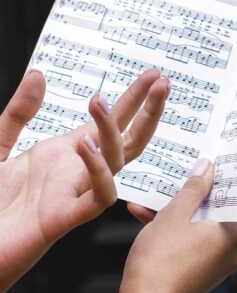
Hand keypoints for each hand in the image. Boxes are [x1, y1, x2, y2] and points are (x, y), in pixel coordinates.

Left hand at [0, 69, 168, 292]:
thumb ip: (19, 112)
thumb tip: (39, 75)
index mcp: (66, 154)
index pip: (111, 122)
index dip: (134, 97)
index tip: (154, 74)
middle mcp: (78, 171)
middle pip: (128, 138)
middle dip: (148, 110)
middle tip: (161, 82)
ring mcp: (75, 193)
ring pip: (117, 161)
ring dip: (112, 130)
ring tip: (98, 101)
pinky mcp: (65, 218)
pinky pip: (99, 196)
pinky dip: (98, 171)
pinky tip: (85, 145)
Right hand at [112, 159, 236, 292]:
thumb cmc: (160, 259)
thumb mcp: (175, 213)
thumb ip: (193, 187)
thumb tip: (206, 167)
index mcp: (234, 233)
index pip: (227, 197)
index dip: (211, 179)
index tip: (200, 166)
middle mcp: (232, 250)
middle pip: (209, 212)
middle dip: (184, 197)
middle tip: (169, 181)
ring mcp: (216, 265)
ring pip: (195, 228)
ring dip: (171, 214)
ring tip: (146, 202)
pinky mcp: (200, 275)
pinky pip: (189, 244)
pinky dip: (171, 233)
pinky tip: (145, 220)